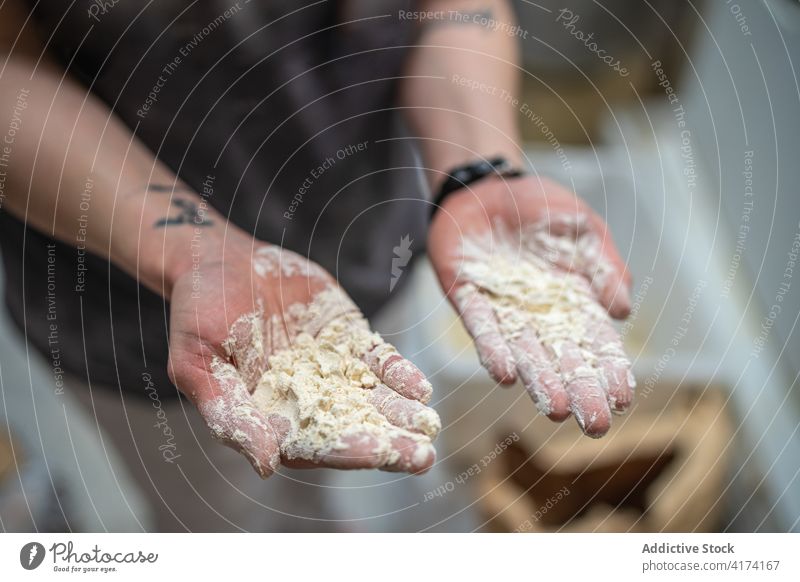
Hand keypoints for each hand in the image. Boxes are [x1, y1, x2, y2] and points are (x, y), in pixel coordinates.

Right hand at [166, 231, 438, 476]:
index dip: (349, 449)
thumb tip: (264, 465)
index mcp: (270, 418)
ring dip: (401, 412)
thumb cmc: (198, 314)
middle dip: (388, 443)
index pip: (315, 444)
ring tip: (429, 424)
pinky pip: (377, 360)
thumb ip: (229, 412)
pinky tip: (420, 387)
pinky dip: (398, 372)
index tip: (381, 455)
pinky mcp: (347, 338)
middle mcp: (306, 400)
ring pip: (371, 397)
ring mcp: (330, 369)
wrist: (219, 261)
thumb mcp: (198, 363)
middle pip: (353, 427)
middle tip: (422, 456)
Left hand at [427, 175, 633, 436]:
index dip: (610, 369)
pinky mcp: (470, 300)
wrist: (486, 188)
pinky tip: (505, 373)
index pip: (596, 342)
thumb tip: (623, 311)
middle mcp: (539, 315)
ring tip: (555, 409)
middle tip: (595, 425)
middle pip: (563, 359)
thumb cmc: (540, 207)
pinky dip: (494, 349)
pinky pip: (482, 329)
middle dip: (580, 390)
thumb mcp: (582, 228)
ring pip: (525, 353)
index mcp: (573, 300)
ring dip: (540, 380)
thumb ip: (604, 265)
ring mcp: (504, 311)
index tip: (623, 398)